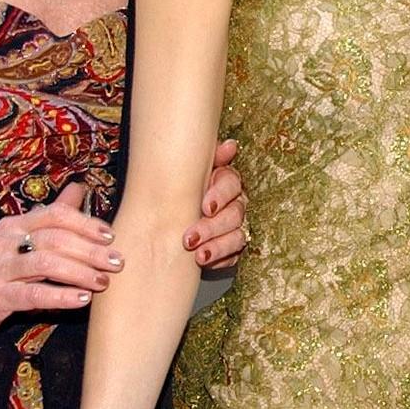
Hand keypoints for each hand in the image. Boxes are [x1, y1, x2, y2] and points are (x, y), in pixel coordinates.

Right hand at [0, 181, 122, 340]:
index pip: (56, 215)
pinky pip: (33, 295)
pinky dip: (61, 296)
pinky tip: (82, 299)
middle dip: (91, 250)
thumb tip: (80, 187)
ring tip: (103, 282)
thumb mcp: (20, 239)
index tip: (111, 237)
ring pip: (46, 265)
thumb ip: (52, 215)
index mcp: (15, 224)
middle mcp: (5, 241)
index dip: (87, 224)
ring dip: (80, 272)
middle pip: (56, 239)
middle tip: (117, 263)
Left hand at [185, 139, 244, 268]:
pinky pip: (234, 256)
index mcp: (227, 181)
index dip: (220, 195)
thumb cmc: (185, 189)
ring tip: (199, 256)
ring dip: (218, 247)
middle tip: (190, 239)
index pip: (232, 184)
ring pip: (237, 237)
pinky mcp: (233, 248)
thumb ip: (210, 157)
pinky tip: (206, 263)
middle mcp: (236, 203)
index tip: (205, 207)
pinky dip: (220, 260)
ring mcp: (237, 227)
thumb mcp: (193, 171)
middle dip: (212, 227)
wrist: (173, 217)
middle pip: (234, 214)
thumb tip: (230, 145)